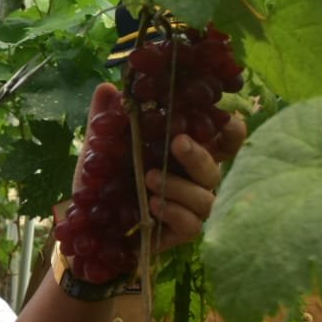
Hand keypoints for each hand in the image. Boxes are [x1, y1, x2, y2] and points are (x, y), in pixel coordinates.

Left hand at [67, 86, 246, 255]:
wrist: (89, 223)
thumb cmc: (105, 180)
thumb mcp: (99, 148)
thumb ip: (106, 119)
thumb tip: (107, 88)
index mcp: (184, 155)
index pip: (222, 143)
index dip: (232, 132)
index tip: (226, 119)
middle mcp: (193, 180)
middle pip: (215, 167)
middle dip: (198, 154)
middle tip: (177, 142)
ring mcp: (189, 208)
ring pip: (205, 198)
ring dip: (179, 186)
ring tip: (150, 178)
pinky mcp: (179, 233)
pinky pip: (191, 225)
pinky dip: (174, 212)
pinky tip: (153, 204)